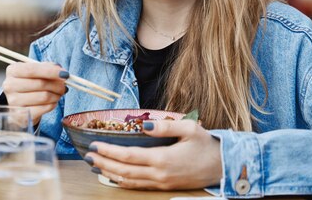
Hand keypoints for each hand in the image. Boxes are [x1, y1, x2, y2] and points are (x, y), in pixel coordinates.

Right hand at [2, 62, 68, 124]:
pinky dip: (52, 104)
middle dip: (57, 85)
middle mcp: (10, 85)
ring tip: (58, 94)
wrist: (21, 102)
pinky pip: (43, 109)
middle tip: (64, 86)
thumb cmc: (31, 83)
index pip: (32, 70)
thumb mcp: (37, 71)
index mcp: (13, 71)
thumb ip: (49, 68)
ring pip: (44, 96)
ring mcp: (13, 101)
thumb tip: (62, 72)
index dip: (50, 72)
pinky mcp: (20, 115)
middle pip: (40, 84)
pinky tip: (52, 102)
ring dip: (56, 95)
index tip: (65, 74)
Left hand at [84, 119, 221, 189]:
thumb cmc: (206, 145)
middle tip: (87, 154)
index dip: (110, 151)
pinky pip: (138, 186)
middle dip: (103, 162)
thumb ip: (165, 125)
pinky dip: (122, 181)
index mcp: (163, 159)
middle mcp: (159, 174)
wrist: (224, 166)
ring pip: (129, 181)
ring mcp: (161, 183)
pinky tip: (113, 176)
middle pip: (124, 170)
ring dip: (109, 173)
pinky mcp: (164, 187)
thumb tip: (143, 124)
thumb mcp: (189, 128)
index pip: (129, 156)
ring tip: (95, 165)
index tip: (96, 144)